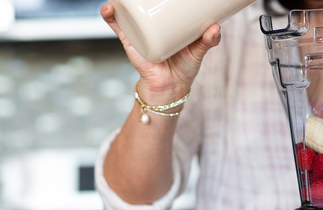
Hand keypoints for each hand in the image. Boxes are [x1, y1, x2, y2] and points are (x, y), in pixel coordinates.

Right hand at [100, 3, 220, 101]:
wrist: (168, 88)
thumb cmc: (184, 68)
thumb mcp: (198, 52)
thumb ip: (209, 41)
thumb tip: (216, 27)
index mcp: (169, 22)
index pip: (163, 3)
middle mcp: (152, 23)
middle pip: (143, 3)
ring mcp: (139, 30)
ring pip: (128, 10)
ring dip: (122, 0)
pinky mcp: (130, 41)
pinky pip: (118, 26)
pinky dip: (111, 17)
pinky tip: (107, 8)